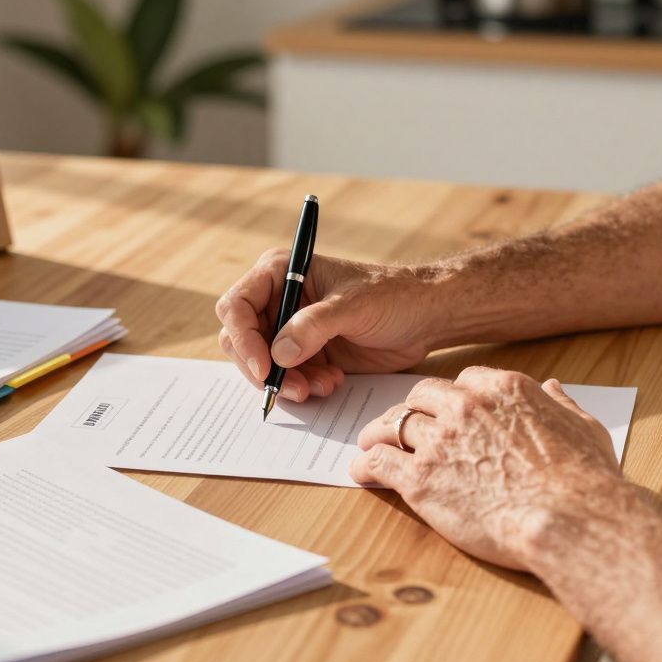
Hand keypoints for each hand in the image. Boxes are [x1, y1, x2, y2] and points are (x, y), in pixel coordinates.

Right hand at [216, 250, 443, 402]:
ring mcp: (289, 329)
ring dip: (287, 382)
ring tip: (324, 385)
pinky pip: (286, 378)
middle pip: (240, 341)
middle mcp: (278, 300)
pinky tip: (332, 382)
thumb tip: (277, 354)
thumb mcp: (353, 306)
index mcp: (280, 272)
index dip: (243, 338)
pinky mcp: (305, 355)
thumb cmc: (392, 295)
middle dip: (264, 369)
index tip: (265, 368)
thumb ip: (313, 326)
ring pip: (262, 366)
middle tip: (296, 388)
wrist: (424, 317)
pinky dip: (303, 387)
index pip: (237, 306)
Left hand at [349, 367, 619, 570]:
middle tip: (402, 425)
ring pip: (393, 424)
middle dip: (411, 410)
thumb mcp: (583, 428)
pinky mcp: (420, 478)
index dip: (450, 398)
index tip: (445, 411)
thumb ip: (562, 404)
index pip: (463, 381)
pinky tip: (361, 472)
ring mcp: (439, 441)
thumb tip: (555, 388)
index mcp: (503, 389)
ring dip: (379, 433)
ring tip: (370, 443)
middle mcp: (466, 407)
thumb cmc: (584, 480)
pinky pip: (378, 461)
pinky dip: (365, 464)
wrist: (568, 517)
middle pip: (422, 396)